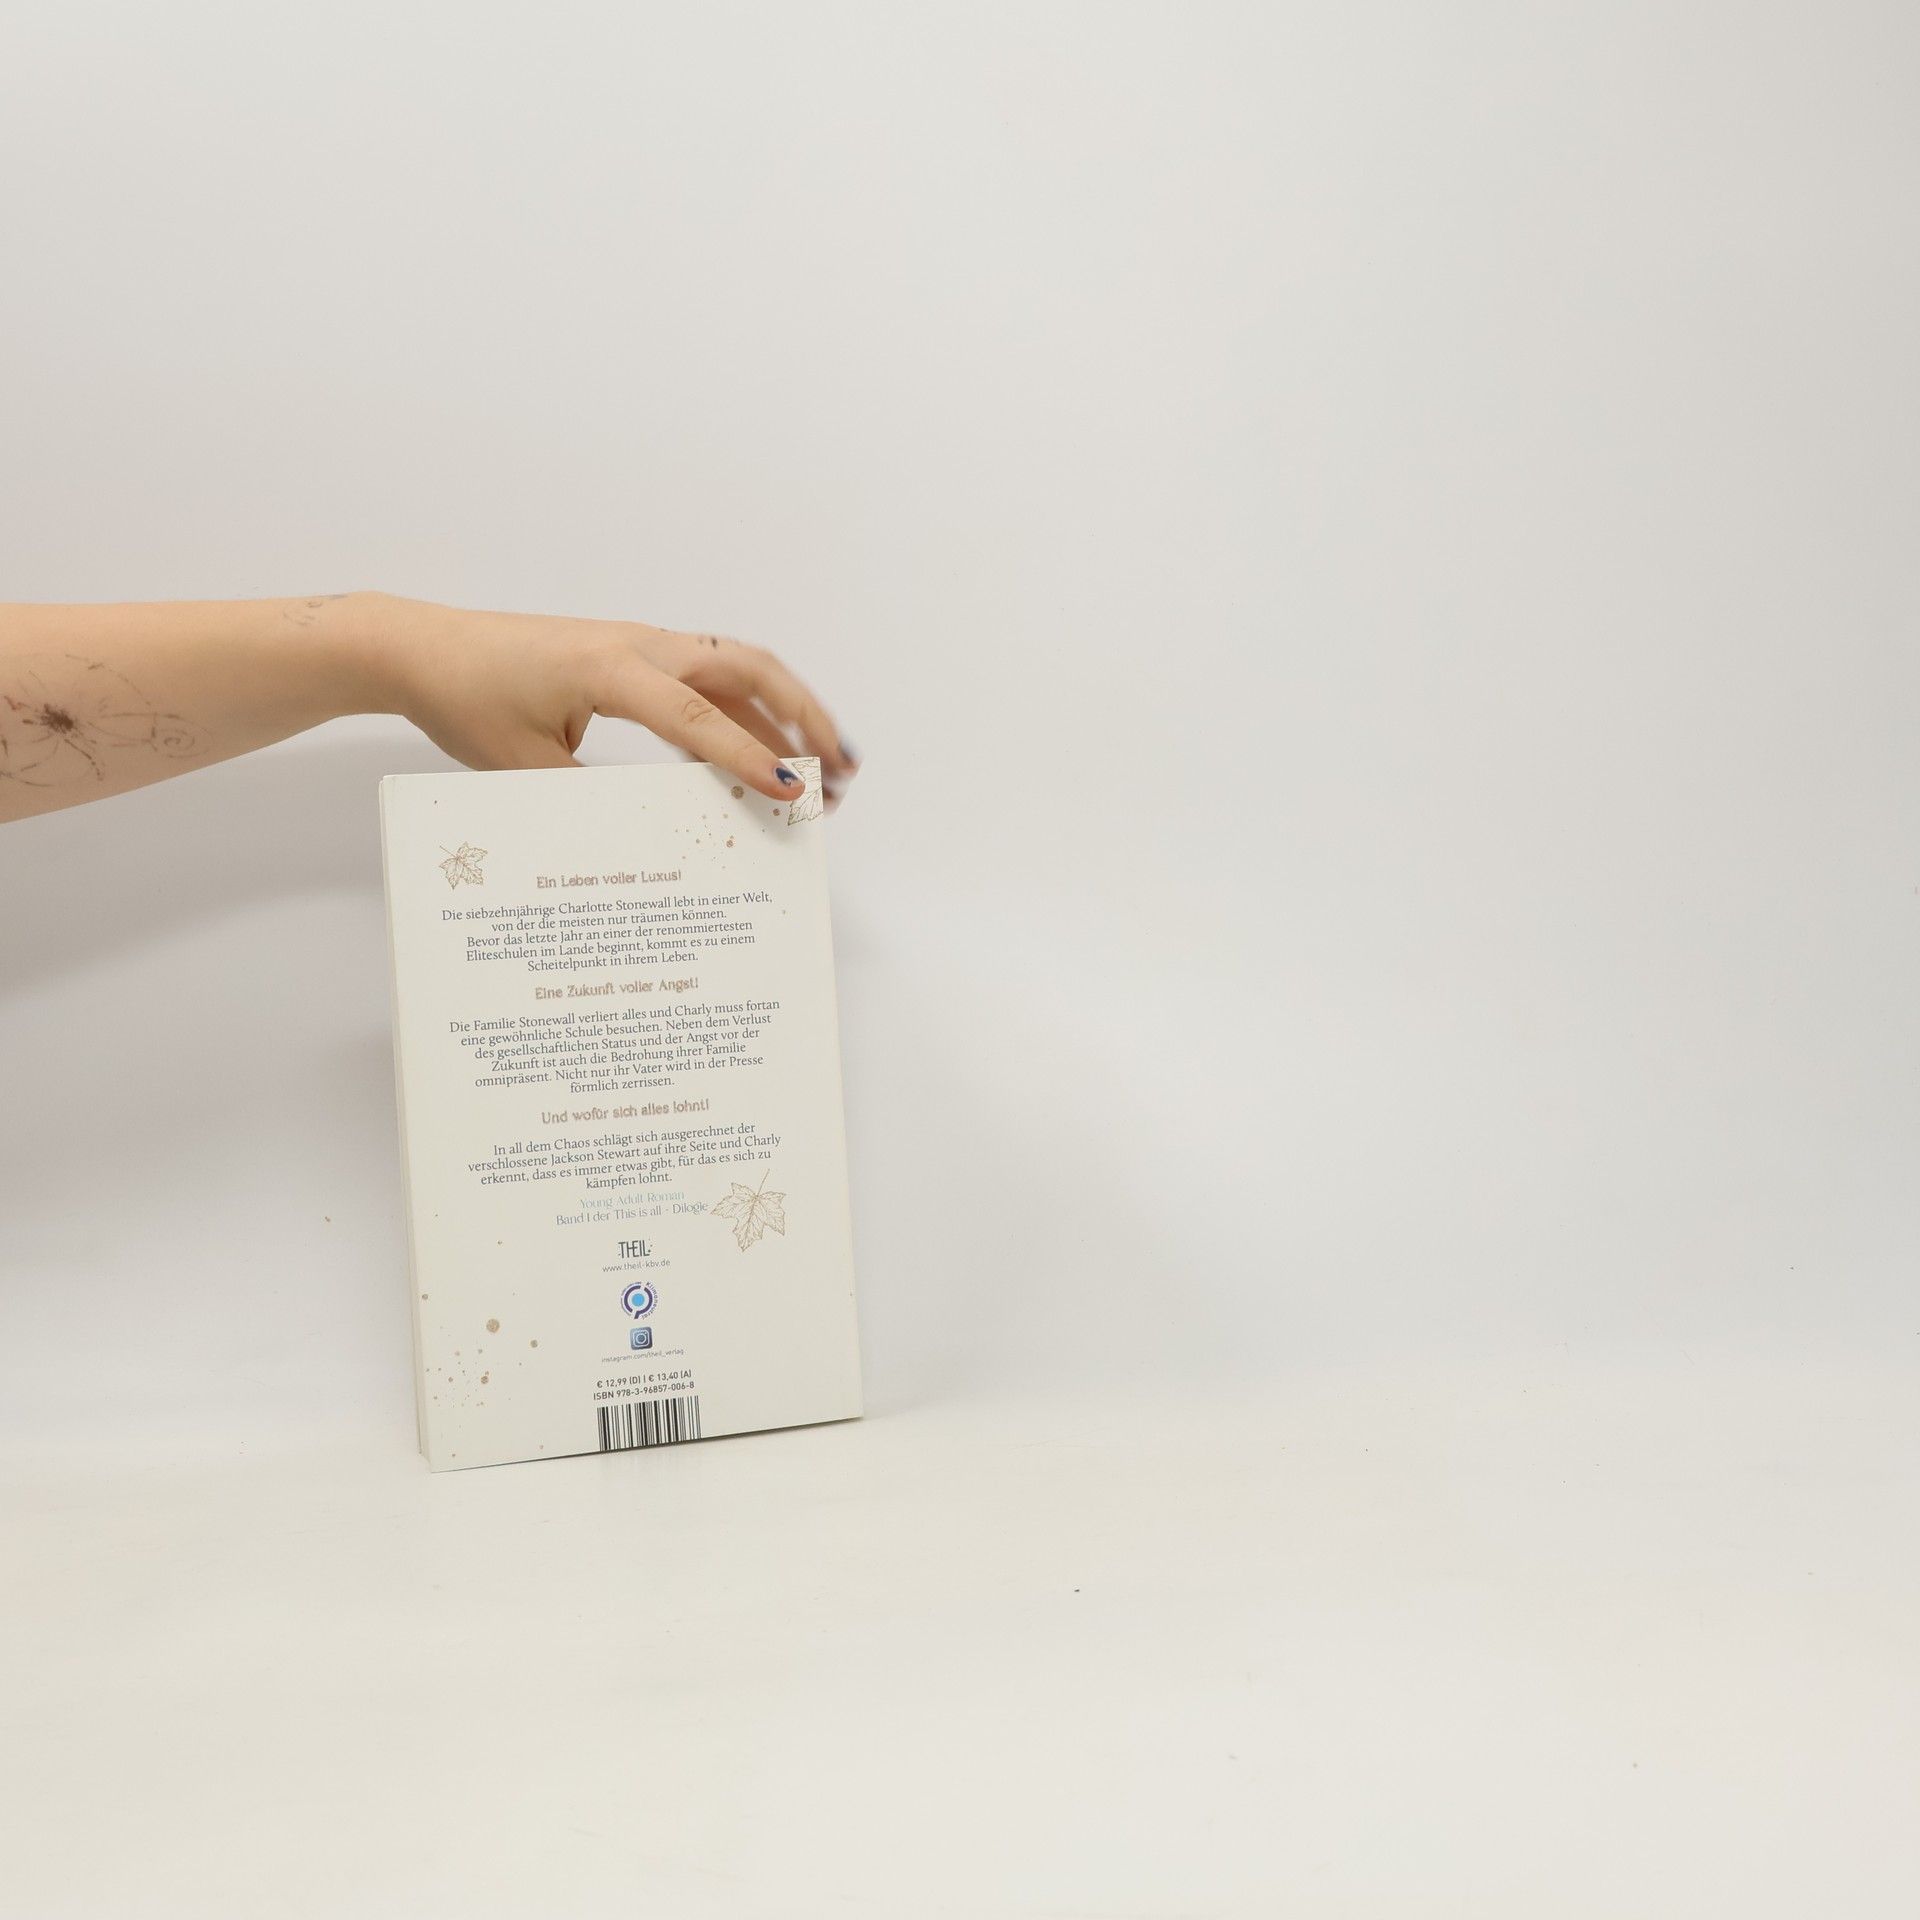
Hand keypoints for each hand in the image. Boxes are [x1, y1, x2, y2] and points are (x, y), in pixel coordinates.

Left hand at [367, 594, 859, 803]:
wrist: (423, 649)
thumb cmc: (466, 699)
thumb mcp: (523, 769)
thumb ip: (595, 802)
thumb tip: (658, 839)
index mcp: (608, 668)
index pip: (698, 717)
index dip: (750, 758)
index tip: (793, 790)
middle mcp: (637, 645)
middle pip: (747, 668)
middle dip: (803, 717)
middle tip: (842, 769)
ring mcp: (640, 644)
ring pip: (736, 669)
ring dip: (784, 712)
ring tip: (822, 766)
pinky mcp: (633, 655)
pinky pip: (706, 679)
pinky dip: (745, 712)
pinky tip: (761, 755)